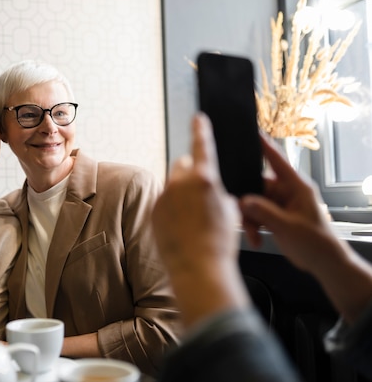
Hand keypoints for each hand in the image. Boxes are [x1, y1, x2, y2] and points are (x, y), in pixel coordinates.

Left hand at [152, 113, 239, 272]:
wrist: (198, 268)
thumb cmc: (220, 242)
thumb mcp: (232, 212)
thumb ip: (219, 194)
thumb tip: (212, 193)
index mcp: (204, 179)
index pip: (202, 146)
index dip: (201, 131)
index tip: (198, 118)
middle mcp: (180, 183)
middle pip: (183, 166)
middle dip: (191, 173)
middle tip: (201, 193)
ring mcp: (164, 197)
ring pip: (173, 186)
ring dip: (181, 194)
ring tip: (194, 219)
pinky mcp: (154, 212)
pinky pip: (164, 202)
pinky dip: (172, 209)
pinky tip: (183, 228)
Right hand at [239, 135, 337, 275]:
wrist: (325, 264)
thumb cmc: (317, 243)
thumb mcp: (288, 227)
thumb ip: (265, 213)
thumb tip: (244, 201)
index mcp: (296, 187)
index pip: (278, 161)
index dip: (264, 146)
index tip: (251, 133)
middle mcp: (286, 192)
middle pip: (257, 187)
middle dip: (247, 203)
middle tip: (242, 217)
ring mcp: (280, 204)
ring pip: (253, 203)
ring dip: (250, 219)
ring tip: (253, 235)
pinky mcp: (274, 216)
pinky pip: (255, 215)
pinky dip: (253, 227)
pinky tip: (256, 239)